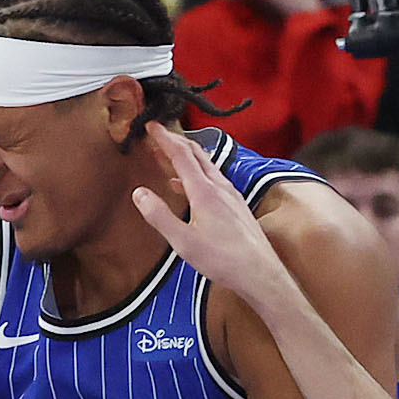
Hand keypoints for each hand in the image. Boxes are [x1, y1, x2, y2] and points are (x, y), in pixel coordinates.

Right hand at [134, 123, 284, 302]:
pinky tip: (190, 187)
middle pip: (196, 154)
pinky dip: (198, 174)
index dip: (164, 138)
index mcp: (204, 191)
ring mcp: (231, 195)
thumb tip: (139, 193)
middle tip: (159, 137)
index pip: (181, 154)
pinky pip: (215, 180)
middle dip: (175, 142)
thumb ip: (159, 216)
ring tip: (170, 158)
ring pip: (207, 166)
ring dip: (187, 157)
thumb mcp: (183, 242)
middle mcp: (220, 187)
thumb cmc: (224, 260)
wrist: (259, 273)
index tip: (151, 126)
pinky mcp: (237, 206)